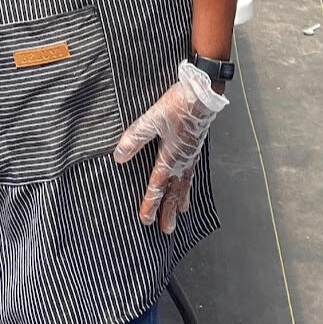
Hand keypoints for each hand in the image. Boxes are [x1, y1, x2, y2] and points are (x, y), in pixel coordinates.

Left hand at [113, 63, 228, 233]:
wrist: (204, 93)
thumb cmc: (179, 105)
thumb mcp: (152, 120)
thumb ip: (135, 138)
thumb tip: (118, 157)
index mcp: (170, 157)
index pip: (157, 186)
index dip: (150, 203)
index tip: (146, 220)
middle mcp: (182, 161)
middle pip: (174, 192)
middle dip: (168, 211)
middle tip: (166, 230)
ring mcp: (190, 155)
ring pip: (185, 184)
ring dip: (180, 200)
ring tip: (180, 213)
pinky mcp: (195, 147)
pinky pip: (191, 173)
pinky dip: (189, 185)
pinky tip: (187, 183)